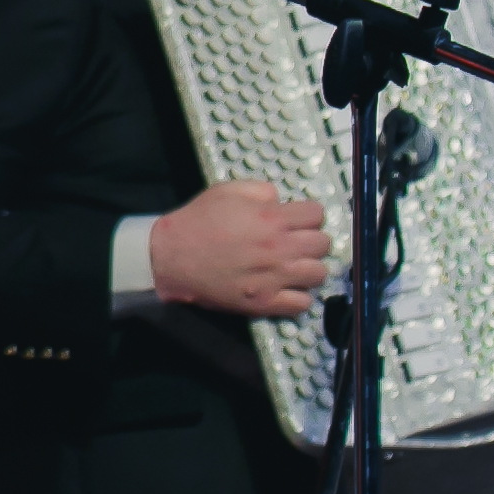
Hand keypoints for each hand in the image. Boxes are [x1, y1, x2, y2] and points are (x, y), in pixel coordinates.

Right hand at [149, 181, 331, 318]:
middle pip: (323, 244)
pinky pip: (303, 303)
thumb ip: (261, 190)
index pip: (317, 214)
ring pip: (318, 274)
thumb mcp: (226, 190)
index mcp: (272, 218)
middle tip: (295, 241)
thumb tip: (281, 201)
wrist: (170, 257)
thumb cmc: (197, 221)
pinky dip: (298, 295)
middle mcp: (280, 248)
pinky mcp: (265, 303)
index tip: (298, 219)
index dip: (308, 214)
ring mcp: (274, 278)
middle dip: (311, 239)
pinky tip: (285, 287)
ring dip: (308, 267)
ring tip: (292, 266)